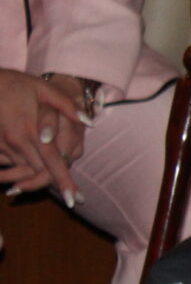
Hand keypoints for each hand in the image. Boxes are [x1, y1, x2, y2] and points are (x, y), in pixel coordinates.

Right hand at [0, 69, 84, 206]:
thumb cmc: (15, 83)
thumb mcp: (43, 89)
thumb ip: (66, 106)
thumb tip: (88, 122)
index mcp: (32, 130)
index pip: (53, 161)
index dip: (64, 182)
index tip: (75, 200)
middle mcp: (16, 142)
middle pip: (39, 170)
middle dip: (53, 180)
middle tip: (73, 193)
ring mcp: (1, 146)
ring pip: (24, 169)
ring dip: (36, 174)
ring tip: (55, 178)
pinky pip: (8, 164)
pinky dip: (19, 167)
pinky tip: (24, 167)